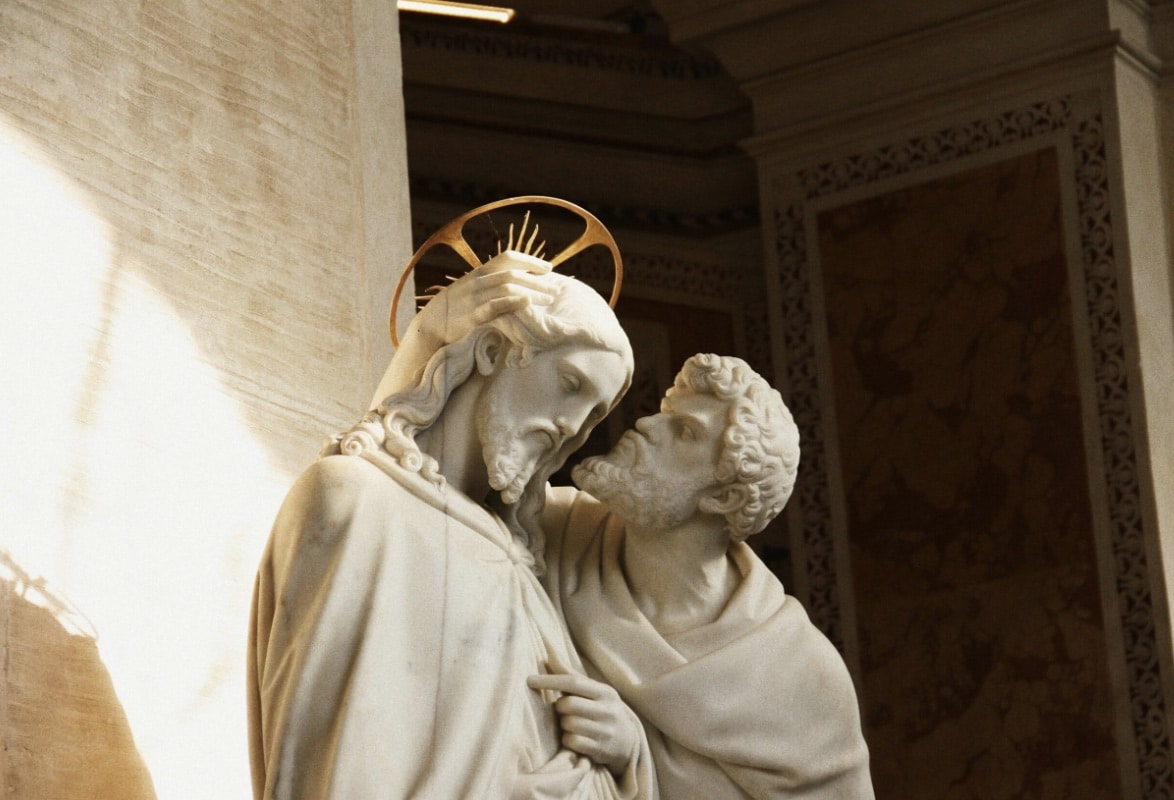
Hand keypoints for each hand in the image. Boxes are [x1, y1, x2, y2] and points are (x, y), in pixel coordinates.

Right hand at [422, 261, 555, 345]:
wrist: (430, 326)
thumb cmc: (455, 310)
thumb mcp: (471, 290)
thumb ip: (491, 284)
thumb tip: (517, 283)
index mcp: (479, 273)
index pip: (507, 257)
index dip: (530, 261)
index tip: (549, 268)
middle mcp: (478, 281)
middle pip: (513, 274)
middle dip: (537, 281)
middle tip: (556, 290)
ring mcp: (474, 298)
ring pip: (507, 287)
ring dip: (531, 292)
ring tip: (548, 300)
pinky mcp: (471, 315)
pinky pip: (493, 305)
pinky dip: (511, 302)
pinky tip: (526, 303)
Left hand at [527, 670, 639, 775]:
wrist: (629, 742)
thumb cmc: (601, 709)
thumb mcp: (593, 691)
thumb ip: (569, 673)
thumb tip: (548, 650)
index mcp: (605, 692)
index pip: (573, 682)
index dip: (549, 680)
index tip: (529, 680)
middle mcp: (608, 710)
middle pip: (568, 704)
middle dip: (560, 707)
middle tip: (564, 710)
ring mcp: (605, 731)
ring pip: (569, 724)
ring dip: (564, 725)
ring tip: (571, 724)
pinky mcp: (600, 750)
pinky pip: (572, 742)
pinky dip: (567, 740)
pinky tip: (574, 738)